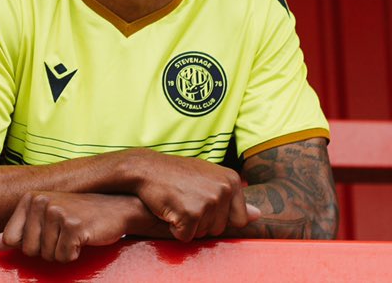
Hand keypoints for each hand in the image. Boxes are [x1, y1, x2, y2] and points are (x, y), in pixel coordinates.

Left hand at [0, 192, 133, 262]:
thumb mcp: (44, 218)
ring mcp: (57, 211)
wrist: (115, 208)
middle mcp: (40, 201)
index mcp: (29, 198)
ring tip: (74, 234)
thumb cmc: (77, 215)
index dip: (30, 244)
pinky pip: (64, 256)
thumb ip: (16, 231)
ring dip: (63, 252)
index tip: (46, 233)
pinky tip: (83, 238)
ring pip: (47, 255)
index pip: (12, 239)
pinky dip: (74, 254)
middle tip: (63, 234)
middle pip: (29, 250)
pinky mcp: (73, 225)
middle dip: (48, 250)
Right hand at [128, 149, 259, 240]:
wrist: (144, 168)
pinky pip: (185, 236)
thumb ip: (232, 196)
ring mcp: (208, 201)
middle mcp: (224, 190)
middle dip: (200, 222)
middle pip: (219, 229)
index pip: (238, 220)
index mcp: (232, 180)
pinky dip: (174, 229)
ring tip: (176, 202)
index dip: (216, 217)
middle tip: (184, 200)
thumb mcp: (207, 177)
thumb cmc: (175, 173)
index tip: (200, 201)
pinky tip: (168, 209)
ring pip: (202, 234)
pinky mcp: (191, 213)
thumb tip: (258, 215)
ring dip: (187, 225)